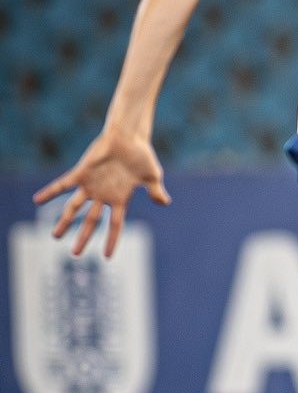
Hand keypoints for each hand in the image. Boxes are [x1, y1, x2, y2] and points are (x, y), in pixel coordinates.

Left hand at [33, 128, 171, 257]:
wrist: (128, 136)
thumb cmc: (141, 155)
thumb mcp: (152, 176)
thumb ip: (156, 191)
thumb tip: (164, 203)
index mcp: (119, 199)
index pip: (115, 224)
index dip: (111, 240)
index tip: (107, 256)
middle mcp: (103, 196)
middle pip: (91, 221)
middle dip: (83, 237)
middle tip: (75, 254)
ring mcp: (91, 186)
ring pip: (74, 208)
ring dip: (64, 221)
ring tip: (55, 236)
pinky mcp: (81, 173)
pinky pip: (62, 185)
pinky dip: (50, 192)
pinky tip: (38, 200)